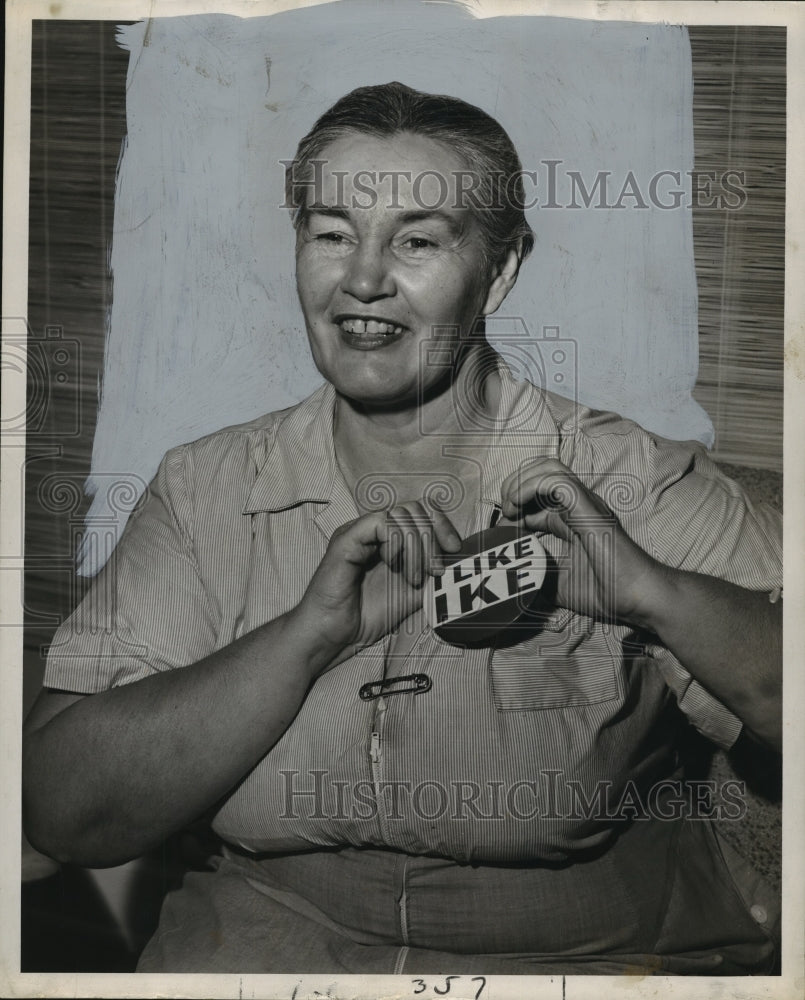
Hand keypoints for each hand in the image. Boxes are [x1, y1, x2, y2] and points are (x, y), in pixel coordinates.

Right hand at [295, 500, 461, 671]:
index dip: (442, 524)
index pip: (420, 511)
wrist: (336, 636)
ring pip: (400, 513)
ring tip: (413, 578)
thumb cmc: (366, 616)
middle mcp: (372, 530)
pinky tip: (394, 566)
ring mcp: (358, 532)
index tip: (454, 549)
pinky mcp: (347, 538)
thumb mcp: (413, 593)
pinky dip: (397, 543)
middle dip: (434, 537)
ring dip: (417, 547)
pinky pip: (381, 522)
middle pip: (414, 508)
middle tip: (434, 570)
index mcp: (387, 539)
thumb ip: (433, 574)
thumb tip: (459, 561)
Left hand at [500, 457, 661, 625]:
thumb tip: (507, 576)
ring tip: (511, 506)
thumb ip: (534, 573)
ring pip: (549, 467)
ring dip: (522, 481)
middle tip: (504, 513)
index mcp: (570, 517)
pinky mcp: (590, 511)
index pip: (535, 493)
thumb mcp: (557, 582)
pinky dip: (531, 486)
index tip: (499, 530)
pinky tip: (518, 507)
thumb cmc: (607, 592)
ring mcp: (585, 505)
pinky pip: (558, 482)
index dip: (511, 504)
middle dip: (514, 483)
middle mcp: (578, 505)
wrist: (641, 599)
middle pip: (541, 469)